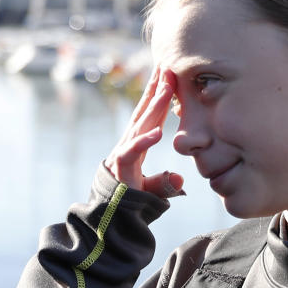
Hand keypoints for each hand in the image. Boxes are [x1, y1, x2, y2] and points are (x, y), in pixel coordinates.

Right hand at [104, 67, 184, 196]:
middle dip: (155, 90)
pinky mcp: (120, 169)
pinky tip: (158, 132)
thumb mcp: (152, 191)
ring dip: (154, 106)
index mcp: (135, 145)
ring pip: (140, 126)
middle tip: (168, 68)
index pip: (148, 117)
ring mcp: (122, 155)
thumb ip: (165, 184)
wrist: (108, 219)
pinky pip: (132, 152)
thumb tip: (180, 180)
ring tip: (168, 89)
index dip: (157, 96)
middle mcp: (128, 145)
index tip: (167, 75)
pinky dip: (144, 141)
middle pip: (143, 113)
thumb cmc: (129, 201)